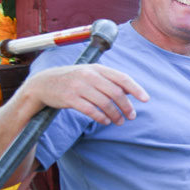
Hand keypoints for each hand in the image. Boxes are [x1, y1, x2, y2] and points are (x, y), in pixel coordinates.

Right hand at [28, 65, 148, 124]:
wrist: (43, 84)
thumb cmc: (73, 80)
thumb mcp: (90, 74)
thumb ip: (109, 80)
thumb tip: (132, 91)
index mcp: (97, 68)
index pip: (122, 78)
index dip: (136, 89)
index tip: (146, 99)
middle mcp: (89, 75)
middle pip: (115, 93)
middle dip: (126, 106)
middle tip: (132, 116)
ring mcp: (79, 86)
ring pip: (104, 103)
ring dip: (115, 115)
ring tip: (119, 121)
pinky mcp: (70, 98)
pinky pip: (90, 110)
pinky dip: (101, 118)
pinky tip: (105, 122)